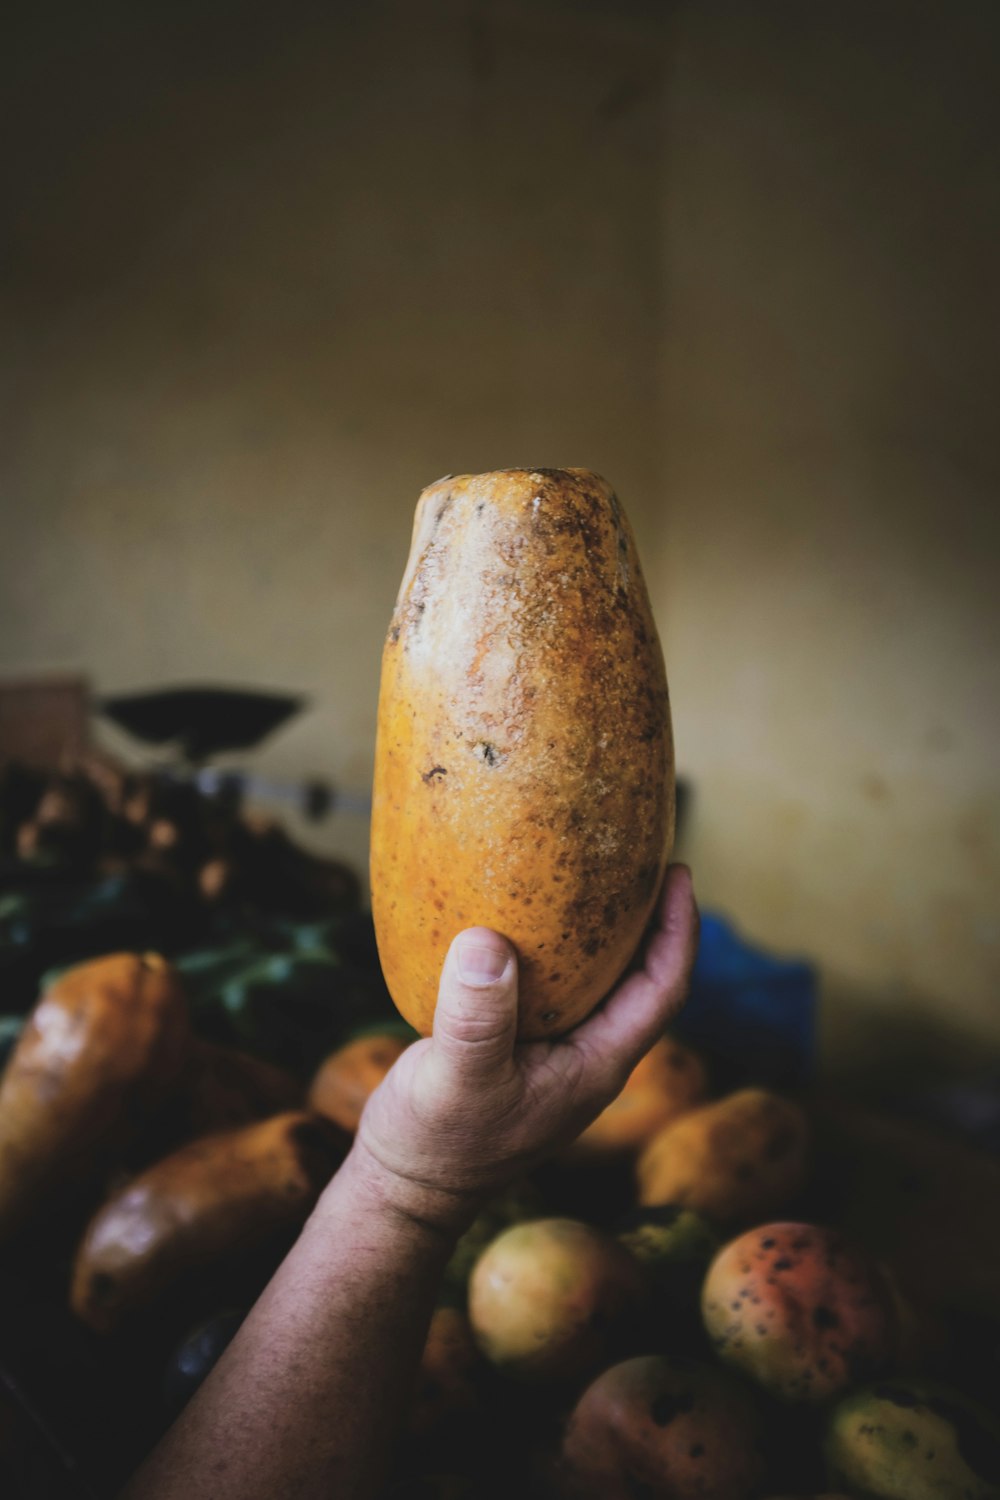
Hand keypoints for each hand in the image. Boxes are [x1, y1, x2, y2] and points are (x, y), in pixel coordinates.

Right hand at [351, 865, 698, 1237]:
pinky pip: (549, 983)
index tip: (678, 873)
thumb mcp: (456, 1080)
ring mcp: (554, 1051)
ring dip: (603, 928)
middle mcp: (587, 1054)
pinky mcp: (516, 1043)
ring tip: (590, 868)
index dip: (679, 931)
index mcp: (597, 1064)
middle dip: (651, 917)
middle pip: (641, 976)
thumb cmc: (436, 1144)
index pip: (662, 990)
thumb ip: (476, 1019)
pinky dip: (549, 944)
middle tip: (642, 854)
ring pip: (596, 978)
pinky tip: (519, 909)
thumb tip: (488, 943)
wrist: (403, 1186)